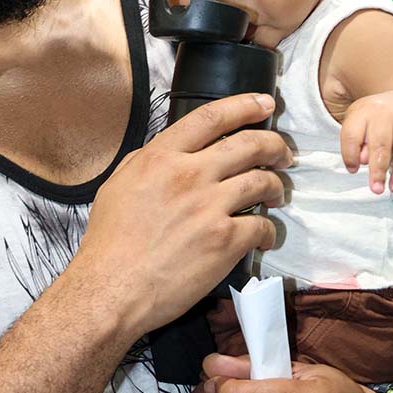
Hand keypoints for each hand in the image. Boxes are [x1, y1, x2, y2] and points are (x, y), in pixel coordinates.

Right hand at [75, 94, 292, 334]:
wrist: (112, 288)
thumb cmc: (109, 242)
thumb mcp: (118, 185)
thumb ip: (147, 162)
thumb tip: (169, 152)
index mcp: (161, 157)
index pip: (212, 117)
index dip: (245, 105)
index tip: (264, 104)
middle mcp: (189, 175)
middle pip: (249, 144)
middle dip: (275, 144)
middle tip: (282, 153)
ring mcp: (210, 207)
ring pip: (262, 182)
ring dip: (277, 186)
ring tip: (277, 194)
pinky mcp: (225, 241)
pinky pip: (262, 226)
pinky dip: (268, 231)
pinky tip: (264, 237)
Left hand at [340, 91, 392, 192]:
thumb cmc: (371, 122)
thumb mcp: (357, 126)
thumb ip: (354, 143)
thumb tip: (363, 161)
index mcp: (362, 113)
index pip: (352, 135)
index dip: (350, 156)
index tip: (353, 170)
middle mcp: (384, 113)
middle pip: (380, 145)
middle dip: (378, 171)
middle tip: (376, 190)